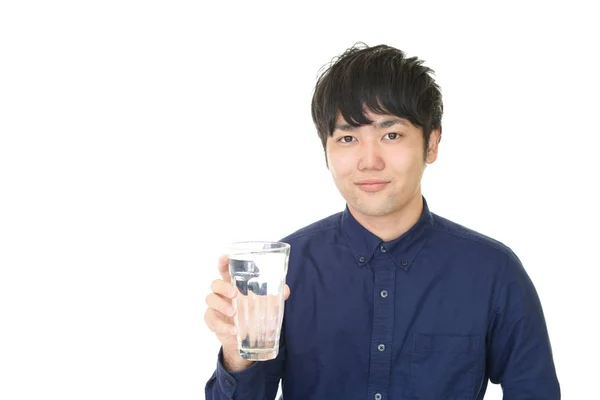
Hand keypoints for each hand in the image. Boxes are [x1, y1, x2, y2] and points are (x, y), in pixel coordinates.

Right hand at [204, 255, 290, 370]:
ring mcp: (215, 307)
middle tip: (235, 293)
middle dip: (223, 286)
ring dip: (222, 305)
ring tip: (234, 313)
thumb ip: (275, 296)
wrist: (246, 339)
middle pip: (215, 283)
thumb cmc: (253, 314)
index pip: (225, 270)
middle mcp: (222, 293)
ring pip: (210, 300)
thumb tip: (286, 289)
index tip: (225, 258)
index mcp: (233, 284)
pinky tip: (233, 330)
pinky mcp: (212, 321)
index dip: (223, 262)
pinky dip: (223, 326)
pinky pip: (212, 320)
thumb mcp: (266, 305)